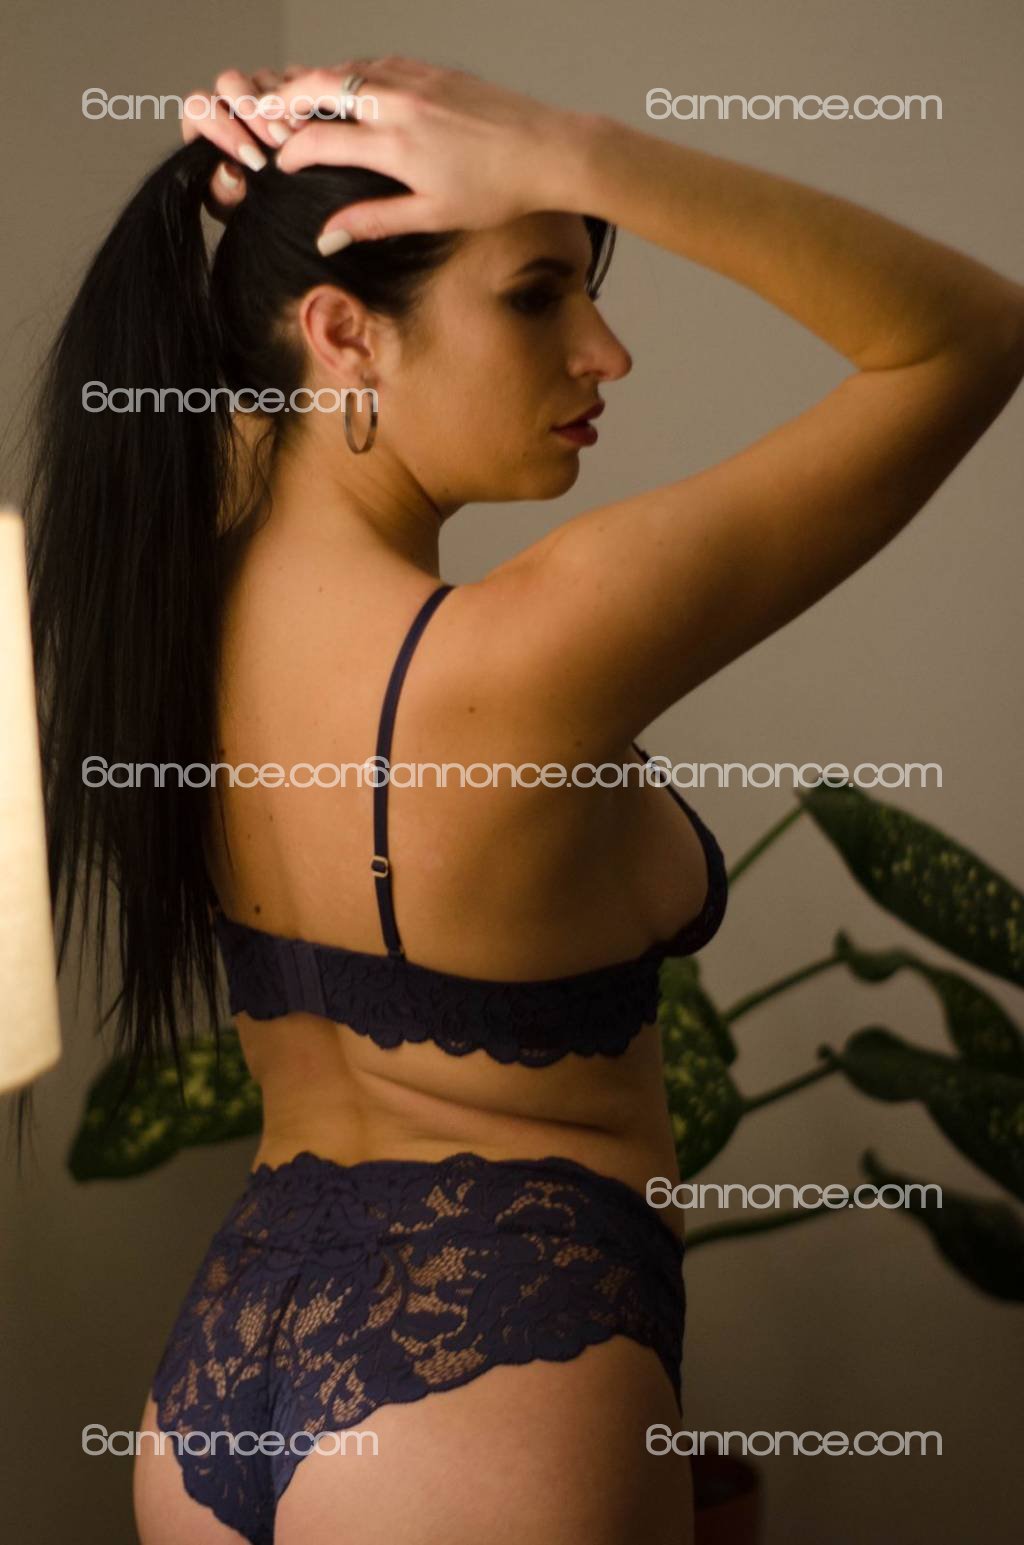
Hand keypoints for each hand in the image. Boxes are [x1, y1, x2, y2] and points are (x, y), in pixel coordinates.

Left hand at [181, 63, 308, 218]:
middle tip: (278, 142)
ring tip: (299, 137)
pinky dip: (305, 102)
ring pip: (265, 78)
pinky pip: (297, 81)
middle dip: (254, 111)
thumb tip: (228, 173)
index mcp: (206, 124)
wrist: (283, 207)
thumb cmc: (248, 205)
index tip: (254, 160)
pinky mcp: (291, 89)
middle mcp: (229, 101)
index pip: (200, 108)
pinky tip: (315, 128)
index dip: (224, 130)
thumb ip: (223, 191)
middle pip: (230, 82)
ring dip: (282, 106)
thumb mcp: (233, 207)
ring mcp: (261, 91)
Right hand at [271, 57, 583, 245]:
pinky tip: (348, 85)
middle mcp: (400, 104)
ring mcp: (417, 80)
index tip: (280, 164)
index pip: (322, 140)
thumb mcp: (432, 216)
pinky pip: (379, 63)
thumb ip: (374, 221)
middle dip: (286, 99)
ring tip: (295, 96)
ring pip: (349, 70)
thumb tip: (327, 239)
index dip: (292, 152)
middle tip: (264, 113)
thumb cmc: (496, 191)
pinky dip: (353, 73)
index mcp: (396, 146)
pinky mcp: (434, 70)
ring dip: (316, 81)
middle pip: (322, 88)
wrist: (547, 150)